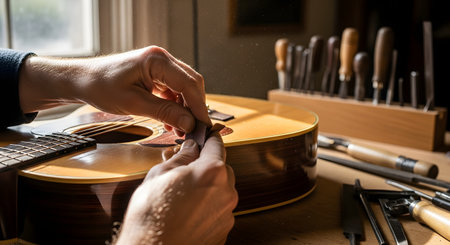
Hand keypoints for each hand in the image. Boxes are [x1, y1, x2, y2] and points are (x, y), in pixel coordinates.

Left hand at [19, 46, 210, 134]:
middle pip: (191, 84)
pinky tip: (171, 122)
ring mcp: (158, 66)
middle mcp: (161, 59)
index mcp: (157, 60)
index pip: (189, 84)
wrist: (81, 80)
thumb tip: (189, 123)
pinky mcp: (154, 74)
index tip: (203, 126)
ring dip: (185, 109)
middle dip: (194, 108)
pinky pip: (172, 90)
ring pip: (183, 88)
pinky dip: (175, 106)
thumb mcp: (133, 103)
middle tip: (195, 130)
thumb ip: (164, 112)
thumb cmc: (100, 87)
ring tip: (181, 129)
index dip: (199, 107)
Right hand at [116, 133, 237, 244]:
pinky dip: (207, 207)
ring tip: (182, 197)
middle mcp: (226, 192)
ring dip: (207, 188)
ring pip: (221, 190)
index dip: (209, 137)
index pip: (216, 145)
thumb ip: (181, 157)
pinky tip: (187, 212)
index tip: (206, 135)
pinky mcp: (224, 230)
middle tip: (185, 171)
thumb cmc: (151, 217)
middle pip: (221, 168)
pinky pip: (219, 210)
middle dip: (206, 166)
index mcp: (212, 172)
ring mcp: (227, 214)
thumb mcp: (159, 175)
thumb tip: (190, 148)